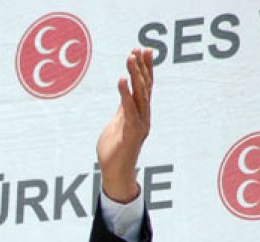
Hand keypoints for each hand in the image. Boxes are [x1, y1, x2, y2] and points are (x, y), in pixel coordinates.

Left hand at [96, 48, 153, 202]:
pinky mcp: (131, 132)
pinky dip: (125, 95)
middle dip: (142, 67)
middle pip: (145, 87)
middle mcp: (143, 116)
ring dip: (135, 76)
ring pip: (139, 95)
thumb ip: (123, 109)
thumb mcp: (117, 124)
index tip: (142, 50)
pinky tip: (122, 80)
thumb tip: (124, 95)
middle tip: (138, 48)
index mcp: (139, 113)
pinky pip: (129, 110)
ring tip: (130, 58)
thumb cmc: (114, 150)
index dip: (144, 68)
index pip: (144, 87)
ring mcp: (139, 124)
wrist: (115, 173)